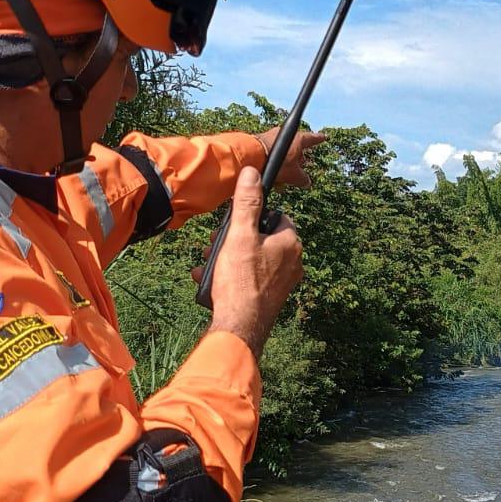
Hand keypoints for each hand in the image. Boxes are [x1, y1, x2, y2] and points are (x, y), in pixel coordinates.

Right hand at [193, 166, 304, 358]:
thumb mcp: (240, 235)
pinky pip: (249, 280)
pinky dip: (230, 278)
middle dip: (234, 240)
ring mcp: (281, 284)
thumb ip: (247, 203)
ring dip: (227, 259)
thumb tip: (253, 173)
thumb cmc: (241, 281)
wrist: (239, 328)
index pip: (276, 216)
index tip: (233, 222)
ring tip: (208, 264)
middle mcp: (292, 263)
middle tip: (214, 244)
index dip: (253, 216)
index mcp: (290, 244)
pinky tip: (210, 282)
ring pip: (252, 260)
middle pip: (262, 239)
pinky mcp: (269, 300)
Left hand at [252, 127, 327, 187]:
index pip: (311, 138)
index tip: (323, 137)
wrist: (249, 156)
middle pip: (295, 145)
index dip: (318, 139)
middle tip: (300, 165)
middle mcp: (283, 135)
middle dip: (297, 157)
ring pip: (281, 151)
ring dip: (283, 163)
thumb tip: (306, 182)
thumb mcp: (293, 174)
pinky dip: (272, 163)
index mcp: (296, 138)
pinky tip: (270, 174)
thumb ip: (302, 178)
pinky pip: (269, 153)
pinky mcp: (258, 143)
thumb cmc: (273, 161)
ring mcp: (270, 138)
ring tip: (283, 176)